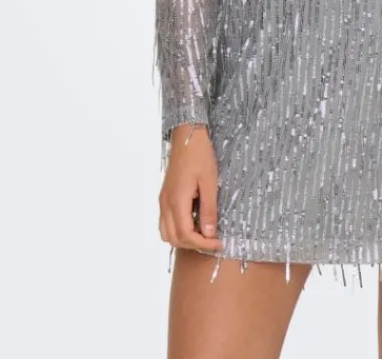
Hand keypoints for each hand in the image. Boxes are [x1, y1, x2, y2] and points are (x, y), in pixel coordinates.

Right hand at [158, 123, 223, 251]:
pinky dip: (176, 229)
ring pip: (166, 232)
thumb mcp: (209, 182)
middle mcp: (165, 204)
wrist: (187, 136)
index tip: (218, 243)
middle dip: (193, 244)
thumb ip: (208, 209)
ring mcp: (163, 200)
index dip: (203, 244)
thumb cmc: (200, 155)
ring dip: (183, 239)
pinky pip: (165, 222)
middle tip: (212, 240)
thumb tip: (209, 233)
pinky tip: (193, 222)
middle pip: (173, 238)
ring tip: (202, 233)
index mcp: (177, 201)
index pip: (186, 235)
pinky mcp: (164, 196)